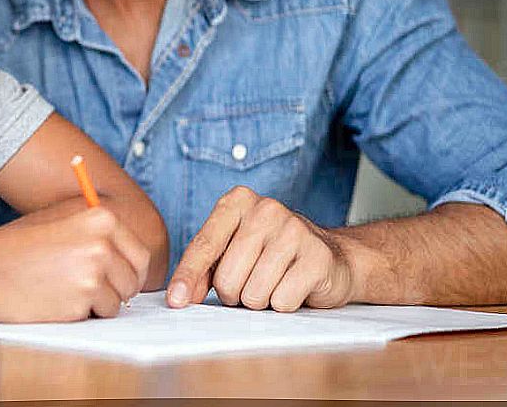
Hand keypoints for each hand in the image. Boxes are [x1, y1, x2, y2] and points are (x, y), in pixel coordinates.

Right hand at [0, 206, 150, 321]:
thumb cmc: (16, 247)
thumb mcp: (59, 223)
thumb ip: (95, 233)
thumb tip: (127, 255)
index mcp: (100, 218)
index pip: (140, 252)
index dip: (132, 270)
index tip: (122, 278)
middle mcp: (102, 243)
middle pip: (134, 279)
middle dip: (118, 289)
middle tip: (92, 291)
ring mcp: (93, 273)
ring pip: (117, 302)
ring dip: (97, 304)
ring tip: (64, 291)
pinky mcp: (81, 302)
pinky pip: (97, 316)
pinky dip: (81, 315)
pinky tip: (55, 301)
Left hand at [167, 186, 354, 311]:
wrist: (331, 257)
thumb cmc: (272, 255)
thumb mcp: (233, 250)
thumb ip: (204, 269)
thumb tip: (180, 296)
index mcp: (238, 201)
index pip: (204, 244)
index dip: (187, 276)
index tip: (175, 301)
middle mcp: (266, 209)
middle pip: (227, 277)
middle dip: (234, 293)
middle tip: (251, 282)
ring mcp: (294, 230)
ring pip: (254, 293)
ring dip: (260, 300)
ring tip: (273, 282)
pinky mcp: (317, 257)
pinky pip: (282, 301)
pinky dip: (283, 304)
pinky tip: (294, 286)